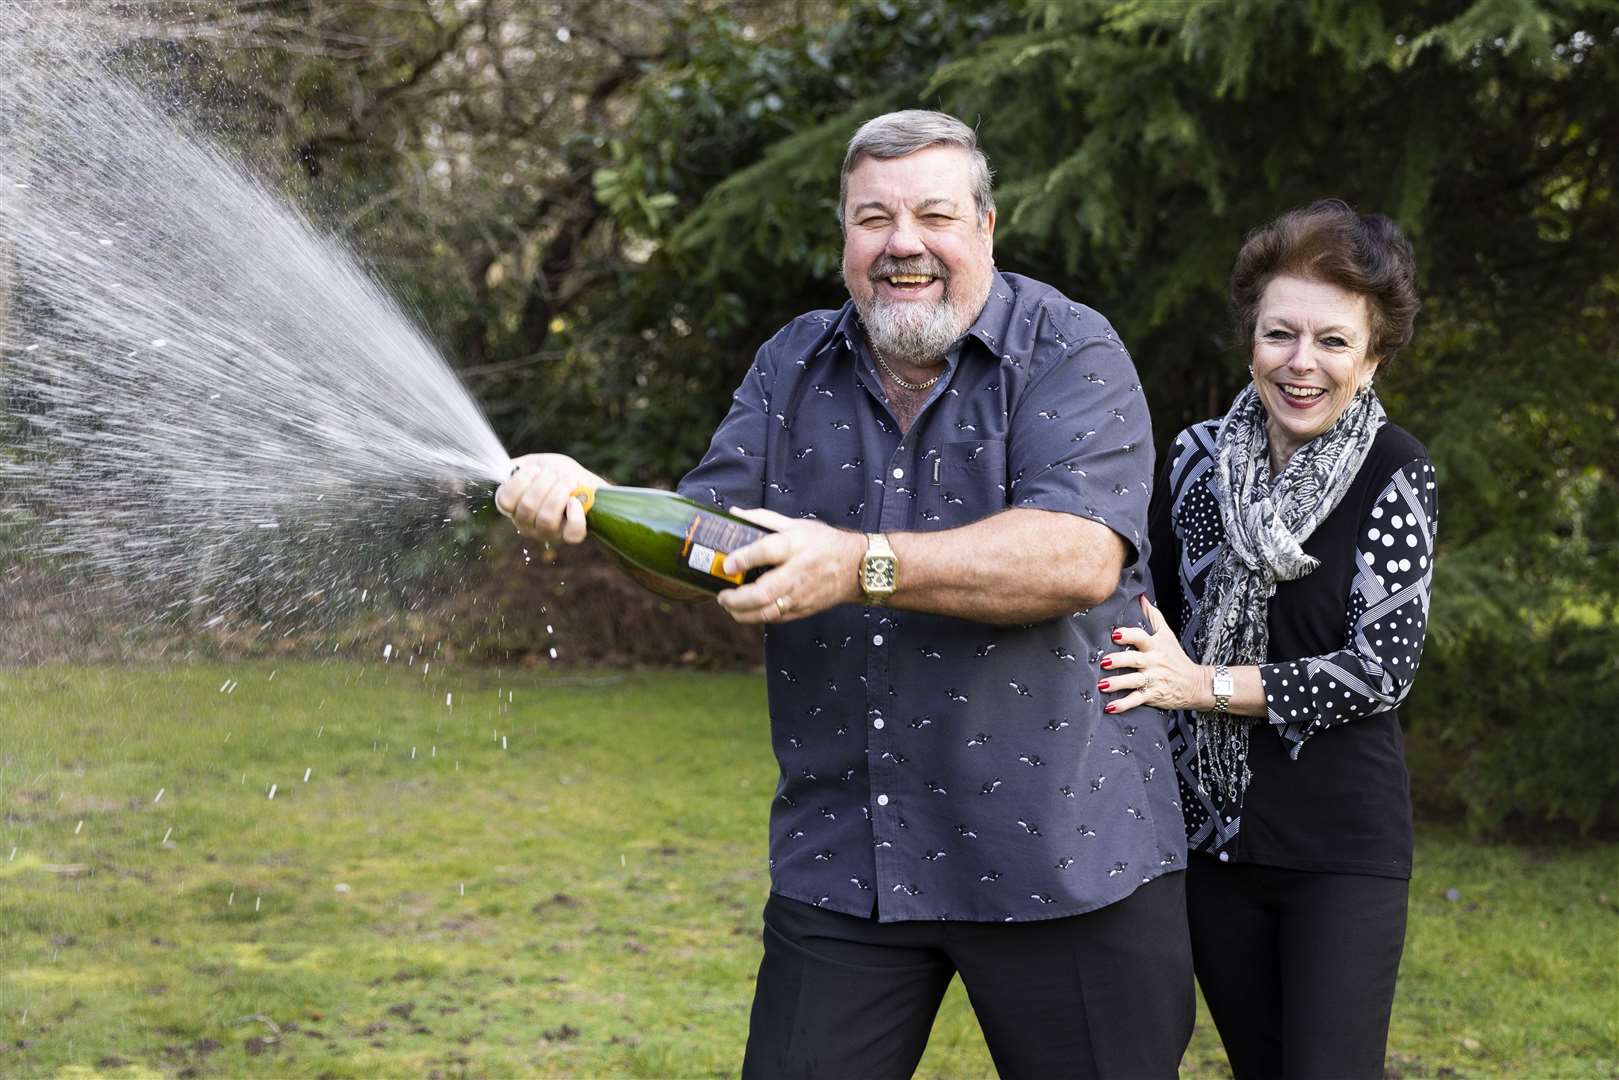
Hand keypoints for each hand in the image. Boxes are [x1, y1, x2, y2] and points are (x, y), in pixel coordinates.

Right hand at [495, 453, 606, 544]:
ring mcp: (548, 532)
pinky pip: (571, 532)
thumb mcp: (537, 463)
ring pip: (546, 519)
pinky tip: (576, 500)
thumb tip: (509, 470)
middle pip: (527, 507)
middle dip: (544, 483)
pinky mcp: (569, 536)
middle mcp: (526, 523)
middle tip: (555, 473)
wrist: (585, 480)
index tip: (535, 469)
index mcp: (514, 506)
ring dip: (560, 493)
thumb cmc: (559, 473)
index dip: (520, 481)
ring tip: (569, 481)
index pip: (504, 501)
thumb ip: (518, 467)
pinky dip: (576, 514)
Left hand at [713, 508, 865, 623]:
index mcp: (796, 544)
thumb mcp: (797, 525)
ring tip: (729, 606)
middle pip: (765, 591)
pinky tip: (746, 612)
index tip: (727, 564)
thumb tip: (734, 514)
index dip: (745, 558)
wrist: (859, 567)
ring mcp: (802, 594)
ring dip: (744, 613)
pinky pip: (778, 618)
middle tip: (722, 595)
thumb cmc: (825, 543)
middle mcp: (799, 571)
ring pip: (769, 611)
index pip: (768, 551)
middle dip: (738, 598)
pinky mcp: (805, 609)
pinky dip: (758, 618)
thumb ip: (763, 519)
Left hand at [1098, 595, 1209, 714]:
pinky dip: (1123, 705)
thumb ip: (1153, 616)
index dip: (1128, 635)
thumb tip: (1140, 597)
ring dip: (1117, 683)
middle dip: (1119, 660)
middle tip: (1103, 661)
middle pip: (1134, 660)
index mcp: (1155, 646)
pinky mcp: (1152, 695)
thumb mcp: (1167, 635)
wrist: (1195, 684)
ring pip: (1133, 681)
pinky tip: (1110, 707)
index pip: (1141, 637)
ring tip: (1102, 685)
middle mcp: (1153, 662)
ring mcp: (1153, 680)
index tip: (1114, 634)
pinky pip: (1136, 700)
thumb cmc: (1176, 657)